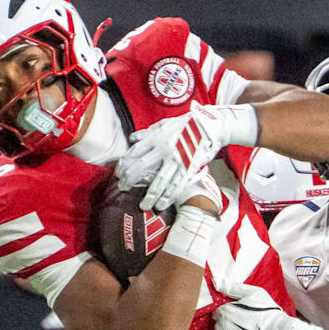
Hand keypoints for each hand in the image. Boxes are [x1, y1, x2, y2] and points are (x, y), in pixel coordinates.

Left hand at [117, 102, 256, 210]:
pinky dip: (169, 197)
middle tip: (123, 188)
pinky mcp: (189, 168)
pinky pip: (177, 185)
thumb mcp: (165, 123)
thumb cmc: (186, 124)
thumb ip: (148, 132)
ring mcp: (177, 159)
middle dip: (130, 180)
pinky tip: (161, 205)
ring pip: (160, 181)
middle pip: (142, 167)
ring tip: (143, 206)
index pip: (135, 152)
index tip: (118, 173)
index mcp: (157, 137)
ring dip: (150, 195)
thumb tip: (132, 139)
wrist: (210, 125)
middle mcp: (165, 149)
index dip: (124, 164)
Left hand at [210, 284, 293, 329]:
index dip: (229, 312)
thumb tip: (216, 281)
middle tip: (242, 325)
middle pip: (218, 324)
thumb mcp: (254, 293)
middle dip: (227, 324)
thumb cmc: (269, 314)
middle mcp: (221, 328)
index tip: (239, 315)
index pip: (219, 311)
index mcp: (225, 312)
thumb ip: (233, 288)